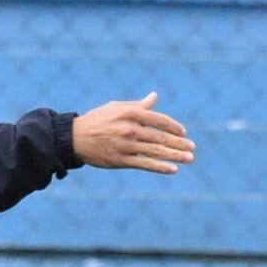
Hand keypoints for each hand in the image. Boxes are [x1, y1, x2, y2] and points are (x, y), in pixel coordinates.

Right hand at [72, 93, 194, 173]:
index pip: (160, 120)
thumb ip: (138, 105)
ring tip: (189, 159)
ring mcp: (127, 146)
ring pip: (156, 152)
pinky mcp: (121, 160)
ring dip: (175, 156)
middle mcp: (131, 129)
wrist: (74, 138)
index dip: (174, 127)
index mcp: (132, 114)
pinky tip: (172, 170)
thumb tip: (154, 97)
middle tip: (192, 148)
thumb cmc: (97, 120)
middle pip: (161, 138)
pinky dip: (160, 167)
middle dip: (179, 144)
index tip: (183, 133)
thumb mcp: (117, 107)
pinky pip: (145, 164)